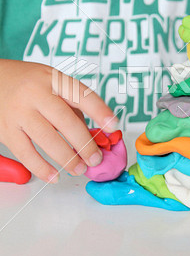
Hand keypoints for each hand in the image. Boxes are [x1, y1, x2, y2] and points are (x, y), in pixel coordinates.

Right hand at [0, 59, 116, 182]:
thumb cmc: (29, 83)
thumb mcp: (53, 82)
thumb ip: (72, 105)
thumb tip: (95, 133)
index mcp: (54, 79)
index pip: (81, 95)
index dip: (100, 111)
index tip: (113, 126)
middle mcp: (36, 93)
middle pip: (65, 120)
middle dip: (84, 143)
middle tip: (96, 159)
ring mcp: (19, 112)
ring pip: (46, 138)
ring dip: (67, 158)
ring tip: (79, 169)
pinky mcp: (6, 130)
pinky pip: (25, 153)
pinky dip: (41, 168)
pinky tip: (54, 176)